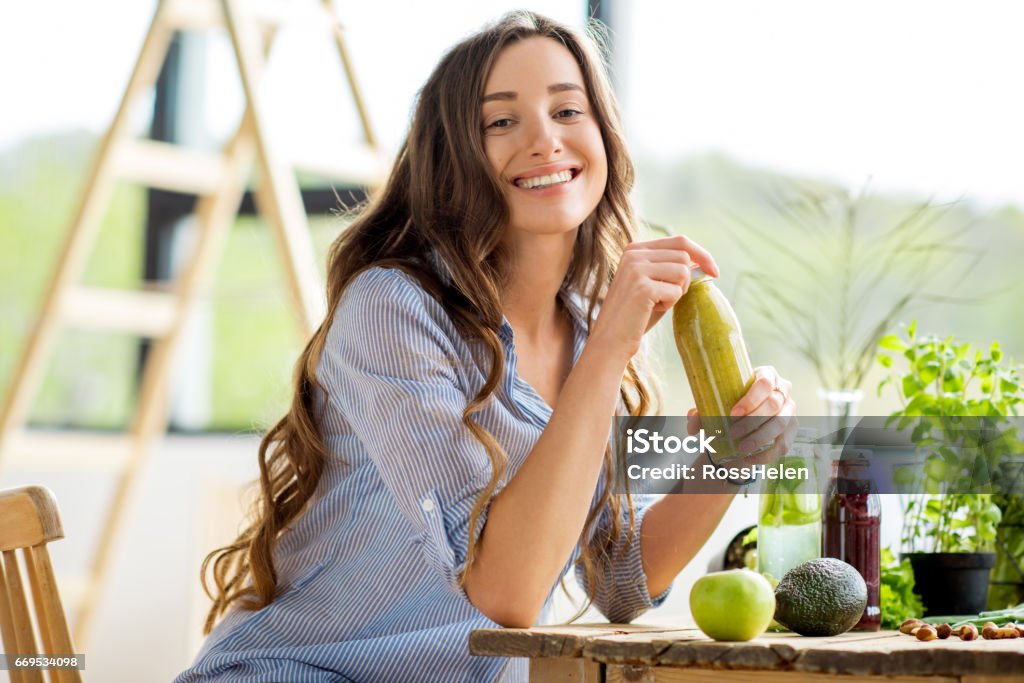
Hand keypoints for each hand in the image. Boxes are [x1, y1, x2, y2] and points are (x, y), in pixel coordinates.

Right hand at [590, 235, 718, 362]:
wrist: (611, 340)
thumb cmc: (635, 315)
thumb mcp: (654, 284)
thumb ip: (672, 269)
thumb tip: (702, 262)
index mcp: (635, 249)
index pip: (680, 241)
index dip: (702, 255)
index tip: (715, 271)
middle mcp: (633, 254)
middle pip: (684, 256)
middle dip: (685, 280)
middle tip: (668, 298)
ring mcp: (636, 268)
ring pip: (683, 272)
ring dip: (677, 292)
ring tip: (657, 303)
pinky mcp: (642, 286)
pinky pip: (676, 291)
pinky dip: (669, 304)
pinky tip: (651, 310)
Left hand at [686, 366, 796, 460]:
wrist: (742, 421)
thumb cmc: (729, 406)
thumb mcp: (713, 406)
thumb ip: (700, 413)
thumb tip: (691, 427)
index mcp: (765, 375)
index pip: (764, 382)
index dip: (751, 399)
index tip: (732, 414)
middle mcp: (782, 390)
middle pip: (773, 404)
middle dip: (752, 421)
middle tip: (732, 433)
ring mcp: (790, 410)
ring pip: (780, 424)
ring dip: (759, 438)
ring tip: (741, 449)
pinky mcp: (791, 431)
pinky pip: (783, 444)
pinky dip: (766, 454)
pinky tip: (749, 459)